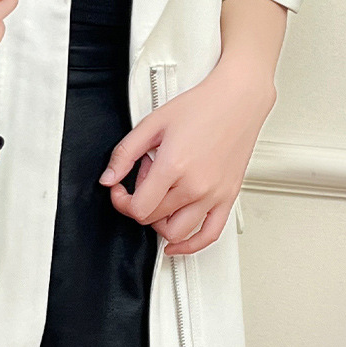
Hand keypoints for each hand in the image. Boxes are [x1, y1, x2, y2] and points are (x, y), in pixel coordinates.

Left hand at [98, 63, 275, 253]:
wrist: (237, 101)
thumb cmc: (202, 107)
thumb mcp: (152, 124)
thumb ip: (125, 153)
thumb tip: (108, 178)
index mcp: (173, 167)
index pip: (138, 208)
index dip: (122, 201)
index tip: (120, 189)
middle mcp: (195, 186)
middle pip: (153, 218)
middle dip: (141, 202)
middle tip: (146, 178)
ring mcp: (214, 195)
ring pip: (176, 232)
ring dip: (159, 223)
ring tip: (160, 200)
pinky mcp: (228, 198)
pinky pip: (209, 235)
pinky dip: (191, 246)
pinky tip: (177, 244)